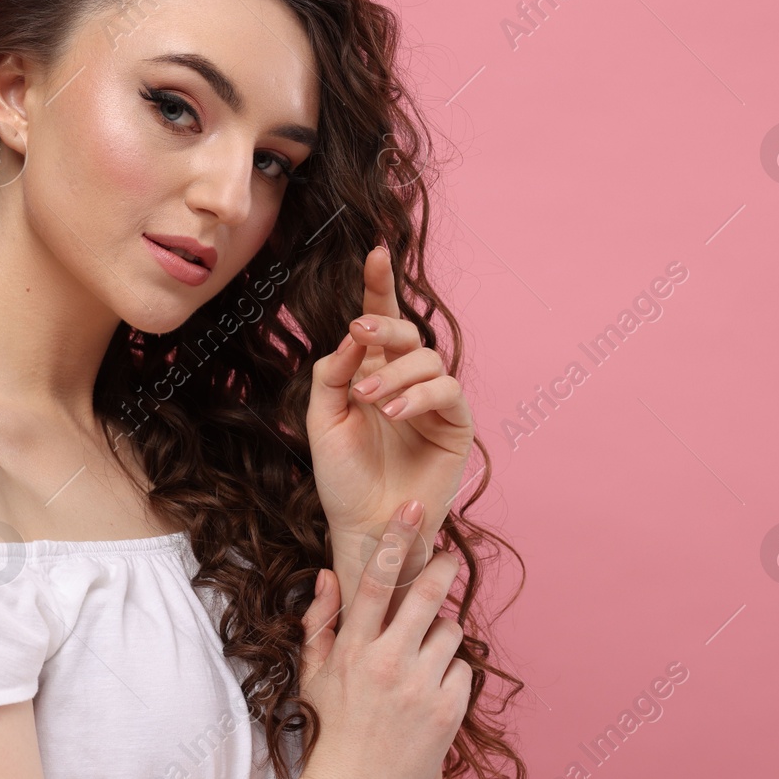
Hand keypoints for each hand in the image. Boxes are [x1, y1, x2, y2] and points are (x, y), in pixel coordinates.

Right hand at [296, 502, 472, 778]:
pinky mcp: (448, 712)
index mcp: (354, 648)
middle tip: (445, 560)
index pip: (377, 579)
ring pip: (452, 630)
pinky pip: (463, 670)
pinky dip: (451, 675)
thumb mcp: (313, 673)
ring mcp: (421, 687)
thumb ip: (320, 621)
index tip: (413, 507)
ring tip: (422, 658)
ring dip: (442, 634)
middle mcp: (388, 662)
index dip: (396, 538)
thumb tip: (328, 573)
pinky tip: (430, 694)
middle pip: (429, 593)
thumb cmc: (330, 730)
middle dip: (442, 568)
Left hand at [306, 244, 475, 580]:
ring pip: (428, 359)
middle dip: (385, 324)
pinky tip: (393, 411)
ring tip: (370, 399)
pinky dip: (418, 395)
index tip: (376, 252)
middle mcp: (405, 381)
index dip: (380, 286)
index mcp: (371, 372)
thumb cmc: (341, 478)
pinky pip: (446, 391)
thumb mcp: (322, 419)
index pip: (379, 321)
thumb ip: (333, 372)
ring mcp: (434, 402)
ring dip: (396, 372)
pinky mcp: (456, 425)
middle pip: (408, 332)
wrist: (364, 526)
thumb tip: (355, 335)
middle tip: (360, 332)